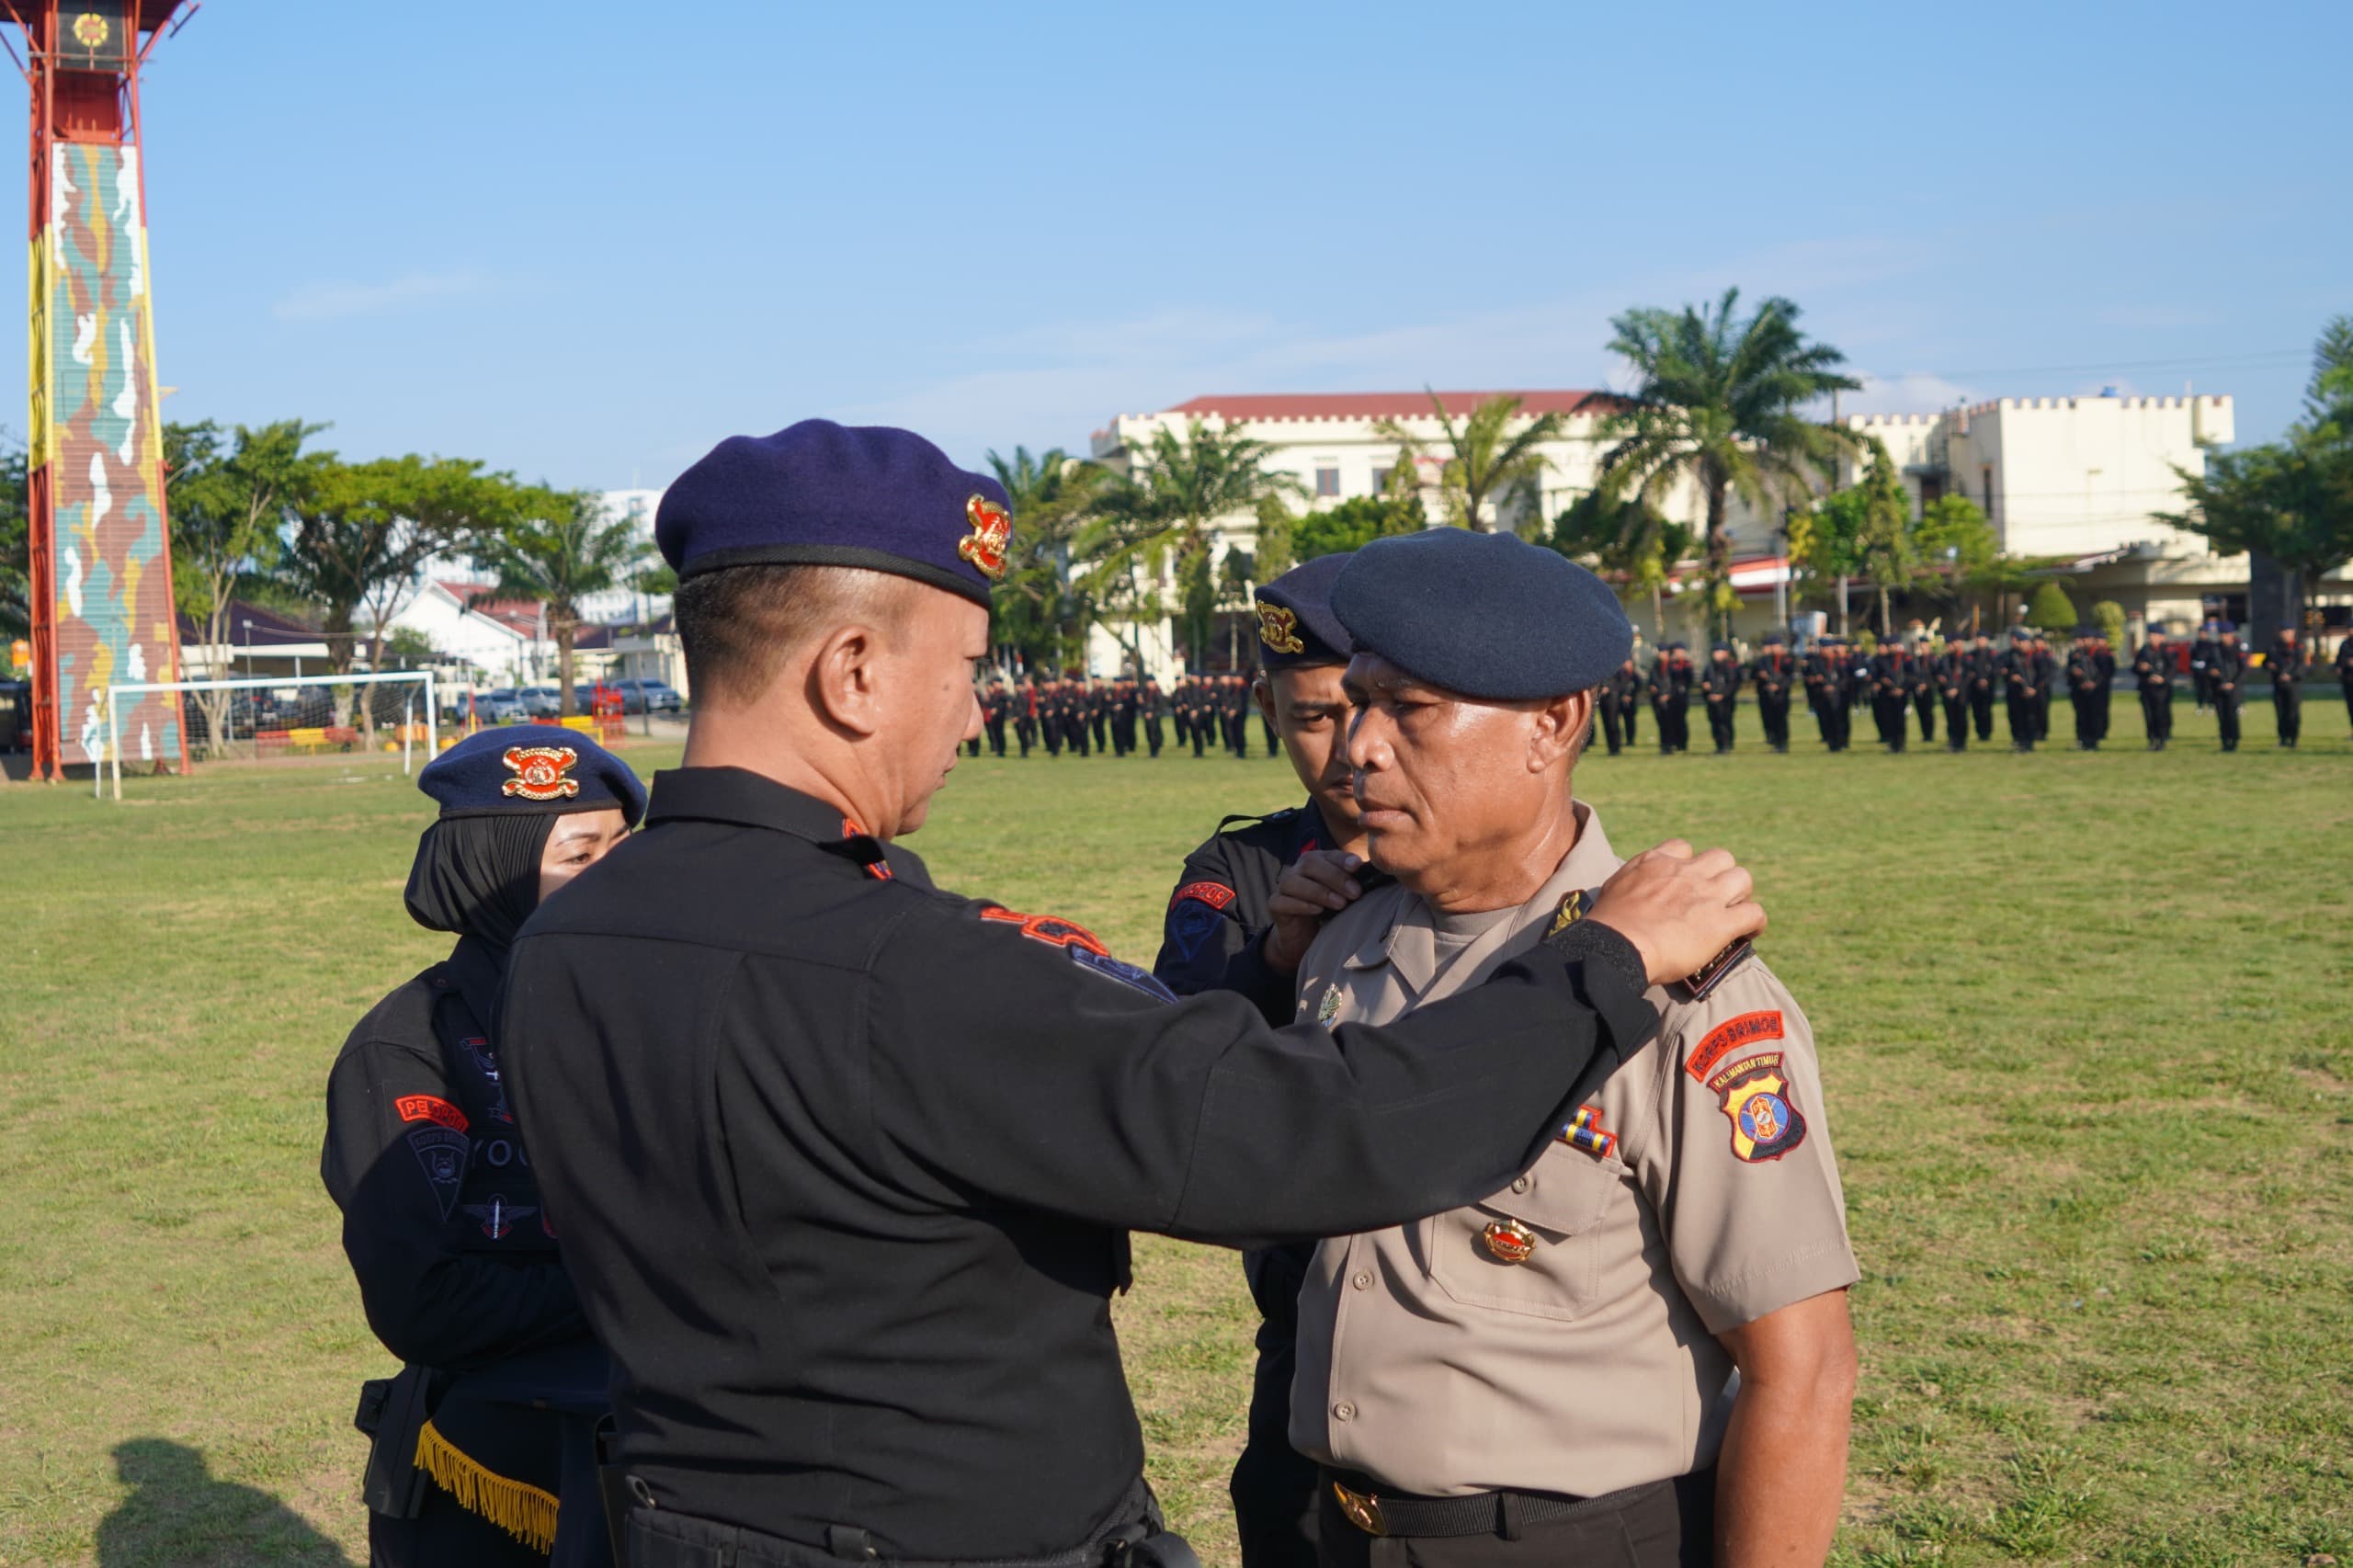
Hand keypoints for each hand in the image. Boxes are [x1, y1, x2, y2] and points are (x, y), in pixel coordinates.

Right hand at [1264, 850, 1368, 974]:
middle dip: (1335, 877)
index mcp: (1316, 862)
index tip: (1358, 866)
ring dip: (1319, 891)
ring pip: (1294, 881)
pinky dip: (1301, 904)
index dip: (1342, 859)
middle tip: (1355, 893)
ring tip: (1340, 904)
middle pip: (1311, 864)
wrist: (1304, 939)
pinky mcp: (1275, 904)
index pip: (1328, 855)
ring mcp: (1283, 887)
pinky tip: (1317, 911)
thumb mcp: (1344, 896)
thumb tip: (1380, 875)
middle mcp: (1297, 870)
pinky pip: (1283, 901)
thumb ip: (1355, 883)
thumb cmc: (1328, 914)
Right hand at [1584, 841, 1765, 986]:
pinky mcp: (1721, 923)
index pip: (1683, 848)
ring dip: (1741, 894)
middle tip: (1714, 897)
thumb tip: (1634, 889)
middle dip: (1721, 875)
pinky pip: (1754, 913)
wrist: (1618, 945)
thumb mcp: (1614, 887)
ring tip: (1733, 911)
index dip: (1688, 864)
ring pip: (1743, 878)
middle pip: (1721, 857)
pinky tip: (1748, 932)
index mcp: (1657, 862)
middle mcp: (1686, 873)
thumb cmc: (1609, 924)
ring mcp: (1707, 896)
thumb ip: (1632, 880)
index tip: (1685, 881)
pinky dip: (1755, 922)